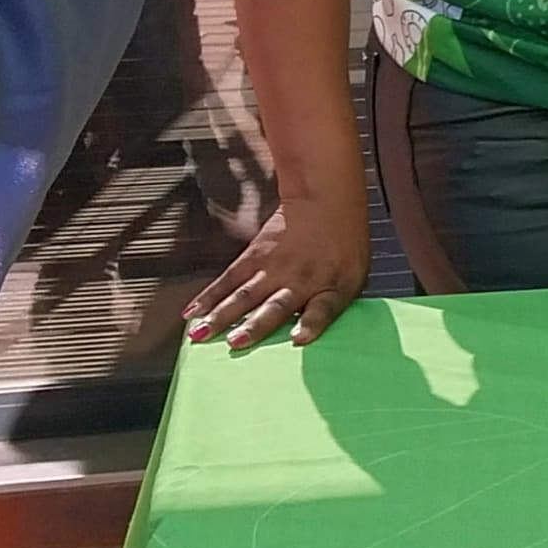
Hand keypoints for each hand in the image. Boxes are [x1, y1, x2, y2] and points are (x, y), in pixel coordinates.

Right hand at [188, 195, 368, 351]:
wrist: (325, 204)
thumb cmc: (344, 246)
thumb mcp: (355, 277)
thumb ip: (334, 306)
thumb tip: (310, 336)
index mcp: (333, 287)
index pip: (324, 309)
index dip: (311, 324)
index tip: (298, 339)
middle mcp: (301, 280)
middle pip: (276, 306)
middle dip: (255, 325)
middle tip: (236, 343)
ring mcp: (274, 269)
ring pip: (245, 295)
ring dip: (223, 316)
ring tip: (202, 333)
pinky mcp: (253, 258)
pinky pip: (228, 280)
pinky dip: (209, 297)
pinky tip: (193, 313)